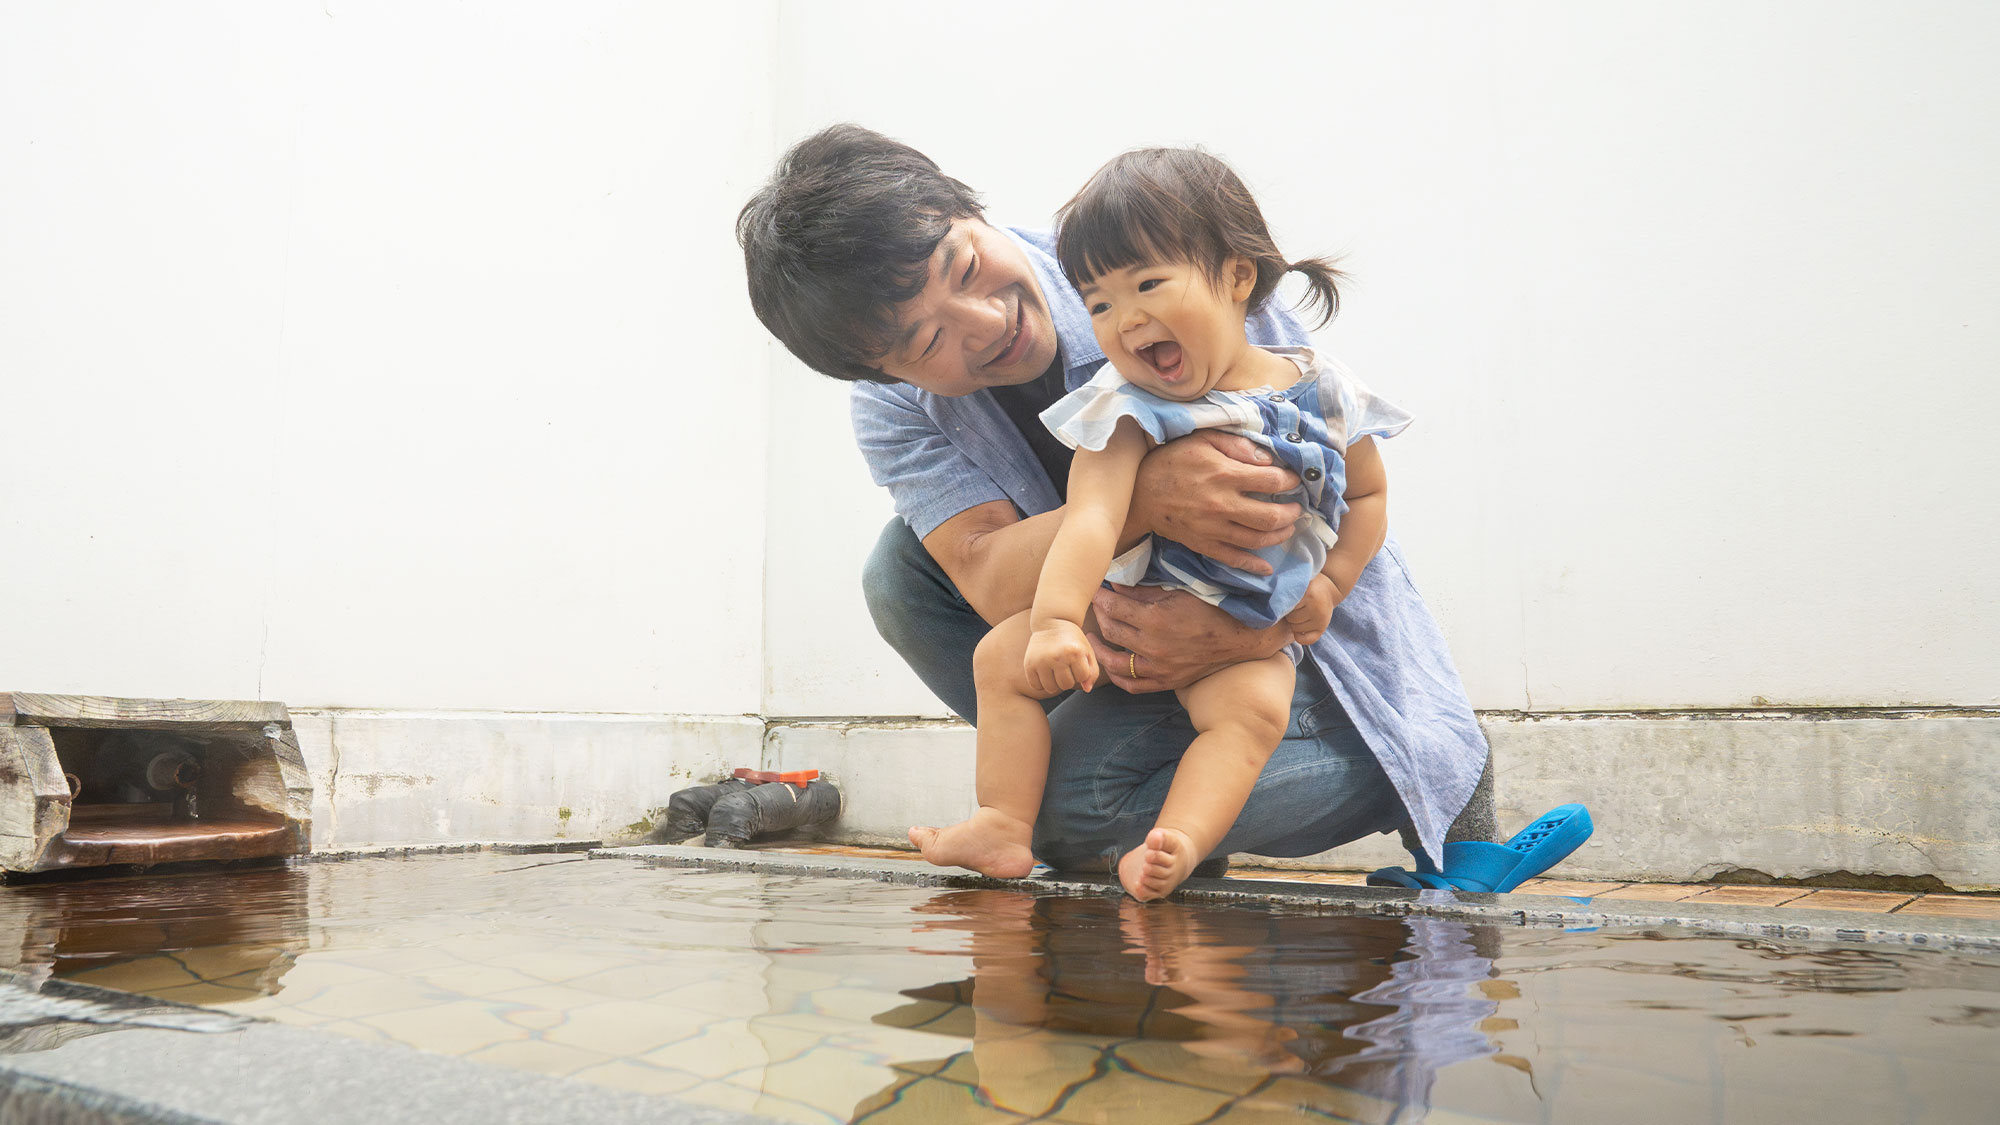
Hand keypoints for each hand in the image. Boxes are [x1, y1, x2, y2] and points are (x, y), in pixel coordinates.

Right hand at [1024, 619, 1098, 694]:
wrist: (1052, 622)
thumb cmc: (1072, 640)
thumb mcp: (1087, 651)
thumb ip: (1093, 672)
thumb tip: (1086, 690)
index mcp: (1074, 651)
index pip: (1082, 677)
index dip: (1081, 672)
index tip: (1077, 662)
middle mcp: (1057, 656)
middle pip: (1066, 685)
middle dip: (1068, 679)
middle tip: (1065, 667)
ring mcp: (1041, 660)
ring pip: (1050, 688)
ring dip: (1055, 683)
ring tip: (1055, 671)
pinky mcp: (1029, 664)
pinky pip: (1036, 686)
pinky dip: (1041, 684)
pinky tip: (1045, 673)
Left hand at [1089, 585, 1282, 692]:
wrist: (1239, 638)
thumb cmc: (1211, 609)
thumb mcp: (1179, 592)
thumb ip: (1144, 592)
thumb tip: (1115, 586)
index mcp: (1156, 619)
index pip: (1113, 608)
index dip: (1100, 598)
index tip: (1096, 591)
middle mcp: (1153, 646)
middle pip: (1110, 631)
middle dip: (1099, 616)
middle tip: (1096, 607)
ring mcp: (1158, 668)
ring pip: (1114, 662)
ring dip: (1098, 650)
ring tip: (1092, 639)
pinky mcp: (1165, 681)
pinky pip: (1132, 685)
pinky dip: (1116, 676)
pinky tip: (1109, 664)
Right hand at [1130, 431, 1301, 575]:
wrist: (1139, 492)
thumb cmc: (1173, 460)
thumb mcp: (1203, 439)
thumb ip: (1238, 445)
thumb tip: (1268, 460)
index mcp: (1225, 475)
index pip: (1272, 482)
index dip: (1290, 481)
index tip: (1294, 480)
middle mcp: (1222, 505)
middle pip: (1270, 516)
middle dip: (1291, 513)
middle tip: (1297, 508)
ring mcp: (1213, 528)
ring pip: (1257, 540)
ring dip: (1279, 536)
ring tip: (1287, 528)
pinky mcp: (1203, 544)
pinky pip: (1233, 559)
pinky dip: (1253, 565)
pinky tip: (1267, 567)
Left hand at [1282, 574, 1338, 645]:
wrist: (1329, 588)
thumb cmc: (1308, 586)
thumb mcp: (1298, 583)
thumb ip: (1285, 590)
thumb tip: (1266, 601)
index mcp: (1309, 593)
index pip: (1286, 606)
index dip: (1283, 604)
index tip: (1284, 600)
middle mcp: (1316, 607)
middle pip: (1290, 618)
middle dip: (1289, 614)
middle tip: (1294, 607)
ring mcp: (1321, 620)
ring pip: (1296, 629)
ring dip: (1293, 623)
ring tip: (1298, 613)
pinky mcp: (1323, 629)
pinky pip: (1306, 640)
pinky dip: (1300, 637)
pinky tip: (1300, 629)